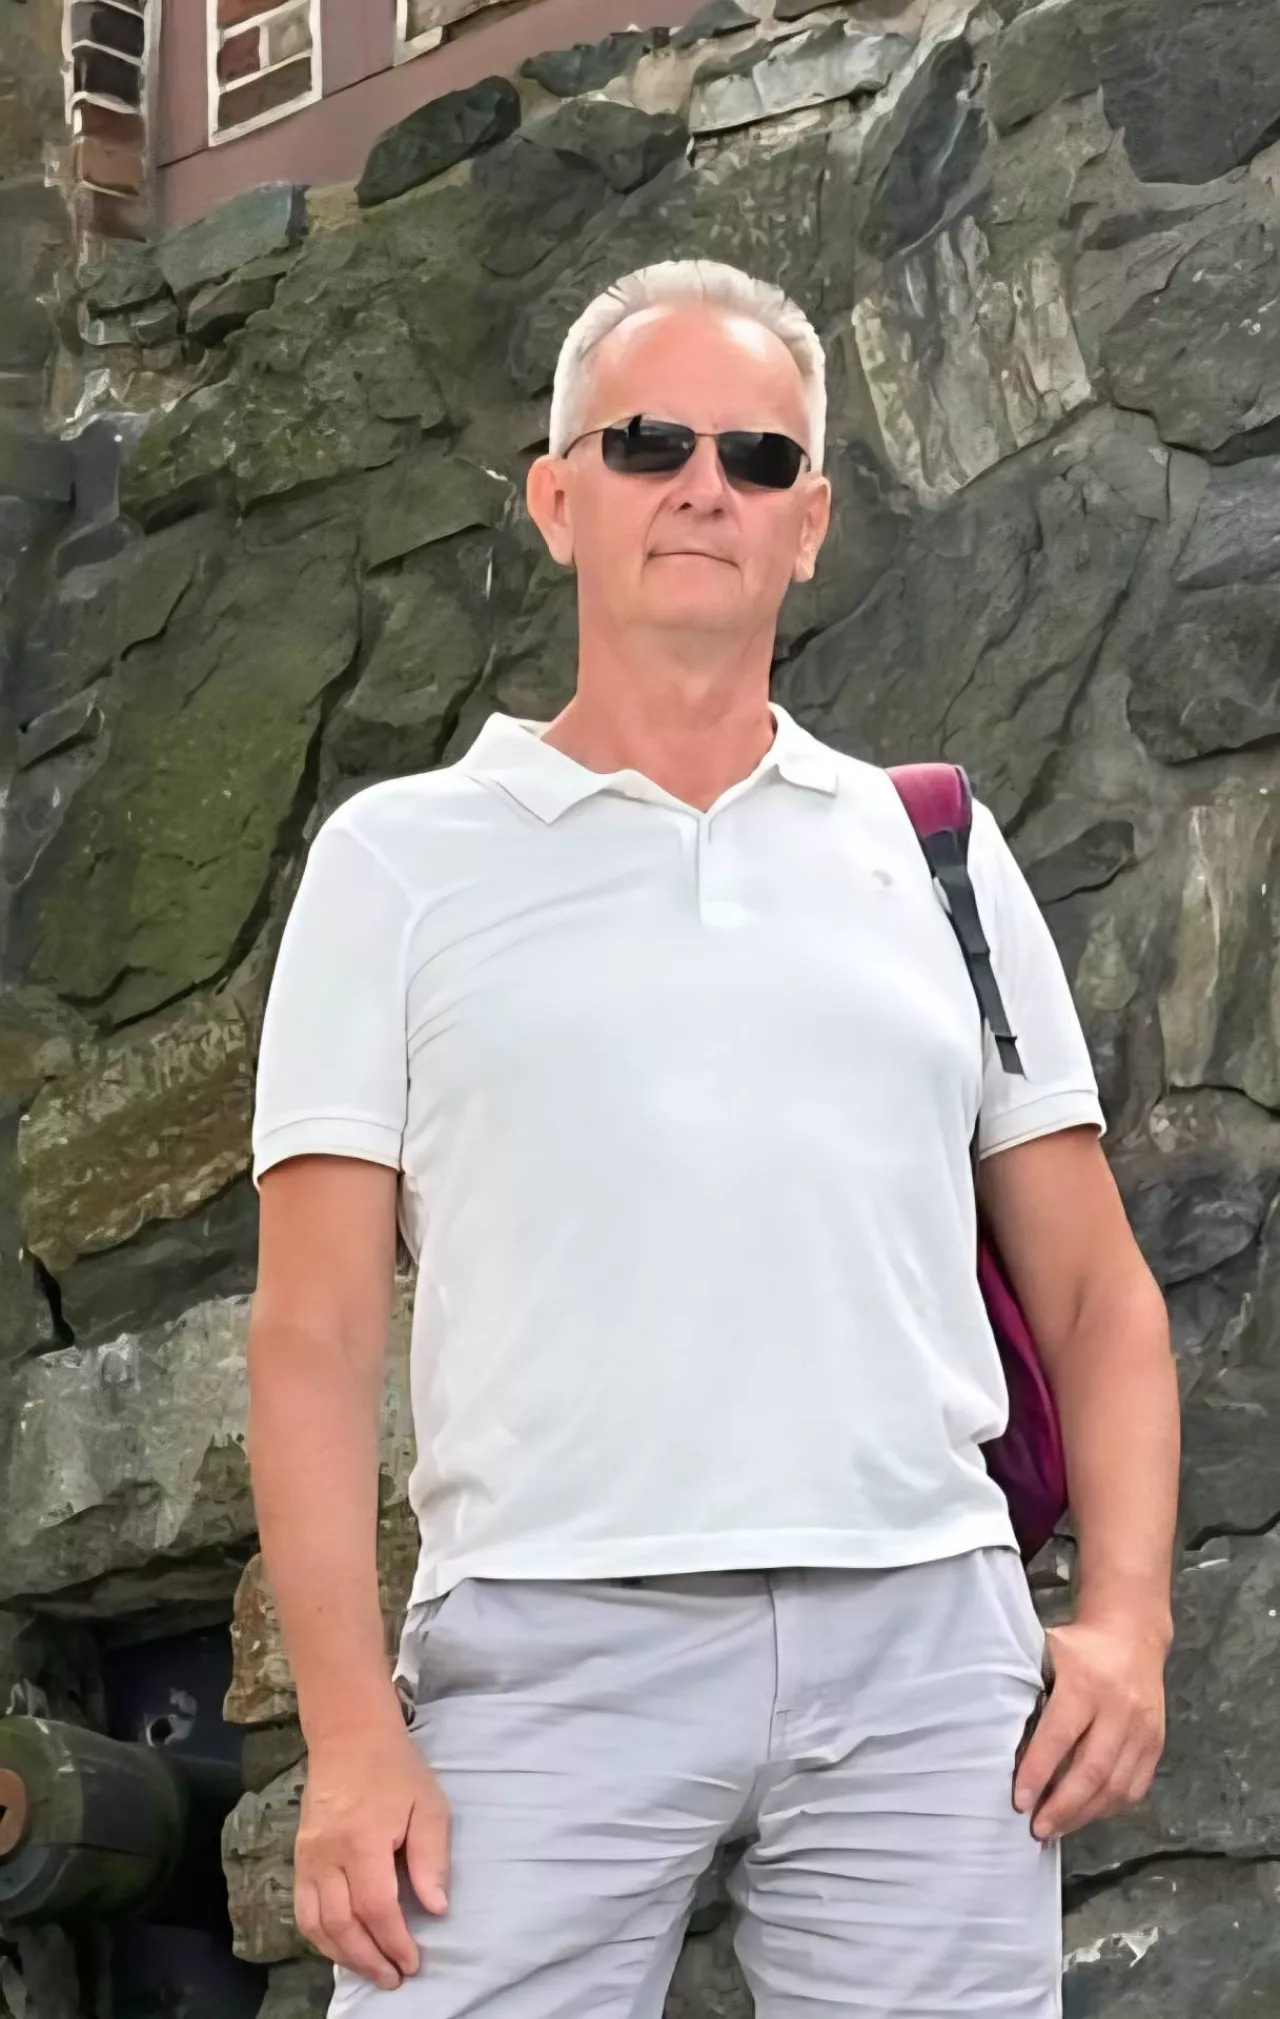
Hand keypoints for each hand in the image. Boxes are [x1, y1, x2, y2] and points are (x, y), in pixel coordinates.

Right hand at [293, 1720, 450, 1989]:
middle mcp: (328, 1855)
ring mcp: (307, 1858)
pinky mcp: (298, 1858)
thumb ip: (431, 1858)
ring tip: (371, 1969)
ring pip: (317, 1925)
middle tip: (394, 1978)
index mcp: (362, 1841)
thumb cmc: (395, 1769)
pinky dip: (321, 1938)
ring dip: (344, 1956)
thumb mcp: (428, 1805)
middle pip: (343, 1925)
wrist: (349, 1736)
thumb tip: (436, 1908)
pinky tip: (343, 1947)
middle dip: (370, 1959)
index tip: (413, 1962)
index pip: (376, 1908)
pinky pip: (303, 1911)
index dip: (395, 1942)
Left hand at [1013, 1614, 1167, 1840]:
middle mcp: (1119, 1708)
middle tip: (1036, 1828)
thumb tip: (993, 1736)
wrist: (1133, 1634)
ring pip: (1116, 1786)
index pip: (1059, 1735)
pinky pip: (1134, 1787)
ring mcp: (1142, 1728)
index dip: (1038, 1771)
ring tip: (1055, 1828)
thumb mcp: (1046, 1652)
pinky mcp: (1156, 1743)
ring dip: (1084, 1815)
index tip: (1018, 1800)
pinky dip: (1109, 1808)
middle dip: (1062, 1806)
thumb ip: (1026, 1687)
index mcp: (1085, 1682)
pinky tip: (1085, 1815)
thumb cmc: (1078, 1647)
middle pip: (1092, 1770)